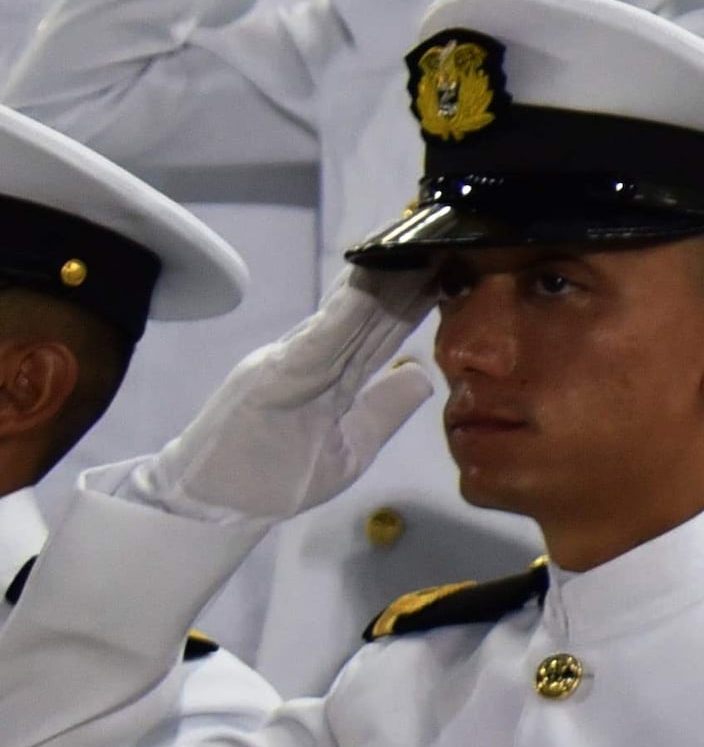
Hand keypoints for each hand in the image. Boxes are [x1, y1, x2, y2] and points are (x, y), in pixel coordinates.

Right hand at [130, 272, 434, 528]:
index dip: (414, 301)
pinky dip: (342, 311)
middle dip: (408, 279)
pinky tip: (369, 280)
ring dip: (382, 279)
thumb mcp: (350, 447)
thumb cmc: (274, 478)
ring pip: (346, 315)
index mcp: (333, 376)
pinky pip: (315, 340)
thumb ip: (383, 410)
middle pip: (370, 315)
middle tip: (446, 241)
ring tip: (416, 245)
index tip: (450, 269)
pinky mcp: (272, 374)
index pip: (381, 333)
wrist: (210, 505)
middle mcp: (314, 358)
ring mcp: (292, 362)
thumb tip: (422, 374)